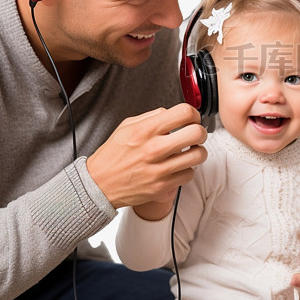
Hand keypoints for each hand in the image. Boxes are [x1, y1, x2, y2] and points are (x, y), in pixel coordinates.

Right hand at [86, 103, 207, 216]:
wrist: (99, 184)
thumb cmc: (113, 155)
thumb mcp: (127, 126)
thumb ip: (152, 117)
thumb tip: (171, 113)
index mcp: (146, 130)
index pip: (184, 113)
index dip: (193, 113)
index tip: (191, 118)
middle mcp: (154, 149)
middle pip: (196, 133)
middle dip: (200, 131)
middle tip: (195, 134)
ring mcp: (159, 169)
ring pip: (198, 155)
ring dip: (198, 151)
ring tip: (190, 150)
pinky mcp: (162, 186)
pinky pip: (189, 174)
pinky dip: (187, 169)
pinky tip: (178, 166)